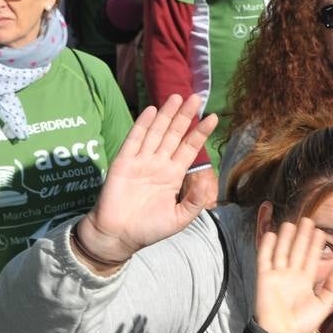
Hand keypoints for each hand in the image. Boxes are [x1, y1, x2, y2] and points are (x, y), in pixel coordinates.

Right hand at [76, 95, 218, 271]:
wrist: (118, 235)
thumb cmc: (148, 229)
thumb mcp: (178, 218)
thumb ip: (194, 202)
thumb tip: (207, 186)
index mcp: (173, 175)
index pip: (189, 148)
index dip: (200, 132)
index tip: (214, 117)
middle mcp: (159, 164)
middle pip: (174, 134)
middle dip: (185, 116)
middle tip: (196, 97)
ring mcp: (141, 161)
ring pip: (157, 132)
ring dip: (166, 115)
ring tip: (177, 97)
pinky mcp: (124, 162)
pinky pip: (134, 139)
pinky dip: (142, 125)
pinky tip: (151, 110)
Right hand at [254, 219, 332, 332]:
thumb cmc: (302, 323)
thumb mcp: (324, 306)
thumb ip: (332, 288)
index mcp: (305, 281)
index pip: (311, 258)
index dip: (315, 245)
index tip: (320, 231)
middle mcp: (291, 275)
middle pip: (297, 251)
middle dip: (302, 236)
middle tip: (308, 220)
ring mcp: (277, 275)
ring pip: (282, 251)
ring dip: (286, 238)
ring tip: (291, 223)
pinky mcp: (264, 278)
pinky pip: (265, 259)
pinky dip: (268, 247)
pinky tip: (272, 234)